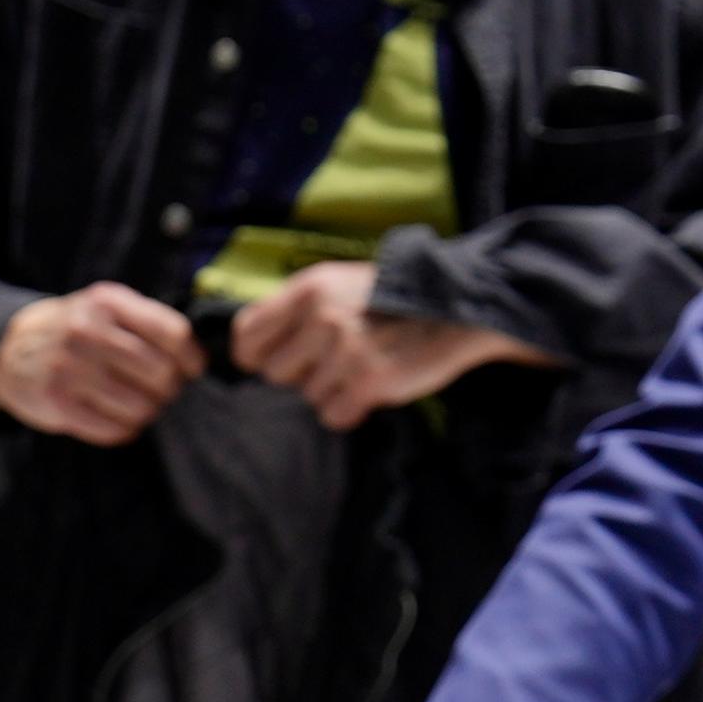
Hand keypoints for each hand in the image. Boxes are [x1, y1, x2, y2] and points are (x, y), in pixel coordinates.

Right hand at [0, 283, 200, 444]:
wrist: (11, 348)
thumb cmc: (77, 330)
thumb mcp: (107, 308)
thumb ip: (150, 323)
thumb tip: (200, 357)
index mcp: (107, 302)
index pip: (173, 333)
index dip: (191, 359)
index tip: (191, 371)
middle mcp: (87, 330)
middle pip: (161, 374)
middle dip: (169, 389)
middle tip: (160, 391)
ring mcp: (69, 367)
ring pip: (141, 408)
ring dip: (147, 412)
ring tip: (136, 404)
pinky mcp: (56, 402)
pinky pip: (114, 430)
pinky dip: (124, 429)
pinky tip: (115, 417)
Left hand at [229, 260, 551, 431]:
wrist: (455, 311)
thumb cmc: (392, 302)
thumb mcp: (339, 285)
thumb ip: (298, 310)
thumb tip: (253, 350)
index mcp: (309, 289)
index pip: (247, 334)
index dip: (255, 356)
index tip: (274, 363)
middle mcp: (322, 317)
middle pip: (275, 373)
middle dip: (302, 375)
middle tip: (337, 362)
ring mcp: (346, 349)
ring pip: (308, 396)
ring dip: (334, 391)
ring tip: (365, 367)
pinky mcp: (369, 380)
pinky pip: (333, 415)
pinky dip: (351, 410)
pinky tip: (373, 387)